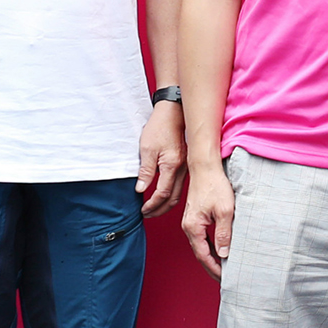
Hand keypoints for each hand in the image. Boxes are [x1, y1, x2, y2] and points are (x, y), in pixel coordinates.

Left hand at [135, 102, 186, 216]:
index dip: (152, 204)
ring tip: (155, 208)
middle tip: (148, 214)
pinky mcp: (186, 165)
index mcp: (172, 166)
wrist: (173, 113)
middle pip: (174, 199)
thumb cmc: (160, 127)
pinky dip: (172, 195)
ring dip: (167, 204)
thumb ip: (145, 171)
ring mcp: (186, 168)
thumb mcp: (147, 149)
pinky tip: (164, 196)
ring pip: (179, 194)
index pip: (163, 193)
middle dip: (160, 210)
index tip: (143, 209)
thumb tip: (141, 189)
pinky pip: (181, 185)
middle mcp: (182, 169)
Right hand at [182, 159, 234, 276]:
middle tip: (224, 279)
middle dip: (212, 267)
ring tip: (224, 268)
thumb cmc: (215, 186)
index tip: (225, 278)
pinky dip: (211, 247)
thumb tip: (224, 254)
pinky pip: (202, 237)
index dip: (215, 268)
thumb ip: (224, 234)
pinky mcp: (195, 217)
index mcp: (193, 227)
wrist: (205, 167)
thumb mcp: (225, 211)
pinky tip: (220, 251)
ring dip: (212, 258)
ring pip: (201, 246)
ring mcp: (191, 222)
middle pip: (200, 253)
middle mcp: (189, 227)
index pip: (204, 255)